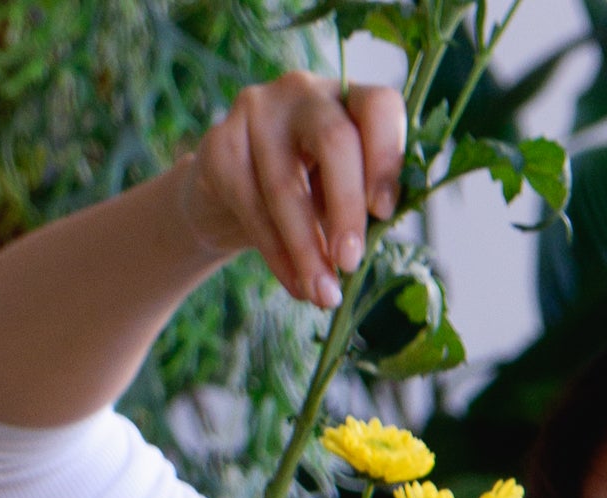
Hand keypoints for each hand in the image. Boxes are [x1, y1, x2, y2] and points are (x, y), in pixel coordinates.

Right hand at [177, 74, 406, 310]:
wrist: (228, 199)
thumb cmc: (302, 195)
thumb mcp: (339, 195)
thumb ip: (363, 204)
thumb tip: (379, 236)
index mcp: (346, 98)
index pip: (378, 107)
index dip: (386, 158)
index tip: (384, 213)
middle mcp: (302, 92)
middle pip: (333, 141)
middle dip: (346, 209)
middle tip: (351, 264)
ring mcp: (256, 111)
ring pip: (286, 185)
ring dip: (307, 251)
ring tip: (323, 296)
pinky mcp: (220, 145)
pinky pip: (252, 208)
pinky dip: (278, 256)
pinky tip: (295, 286)